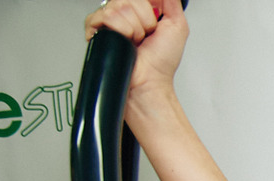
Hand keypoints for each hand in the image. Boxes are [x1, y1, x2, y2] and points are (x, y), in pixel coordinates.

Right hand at [85, 0, 188, 122]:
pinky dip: (119, 30)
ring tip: (135, 41)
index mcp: (140, 10)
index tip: (154, 25)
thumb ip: (172, 3)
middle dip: (144, 20)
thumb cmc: (161, 62)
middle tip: (145, 36)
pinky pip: (103, 16)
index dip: (148, 9)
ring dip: (133, 28)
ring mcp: (109, 20)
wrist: (149, 81)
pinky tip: (124, 41)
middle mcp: (124, 13)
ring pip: (118, 6)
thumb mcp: (178, 27)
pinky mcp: (95, 29)